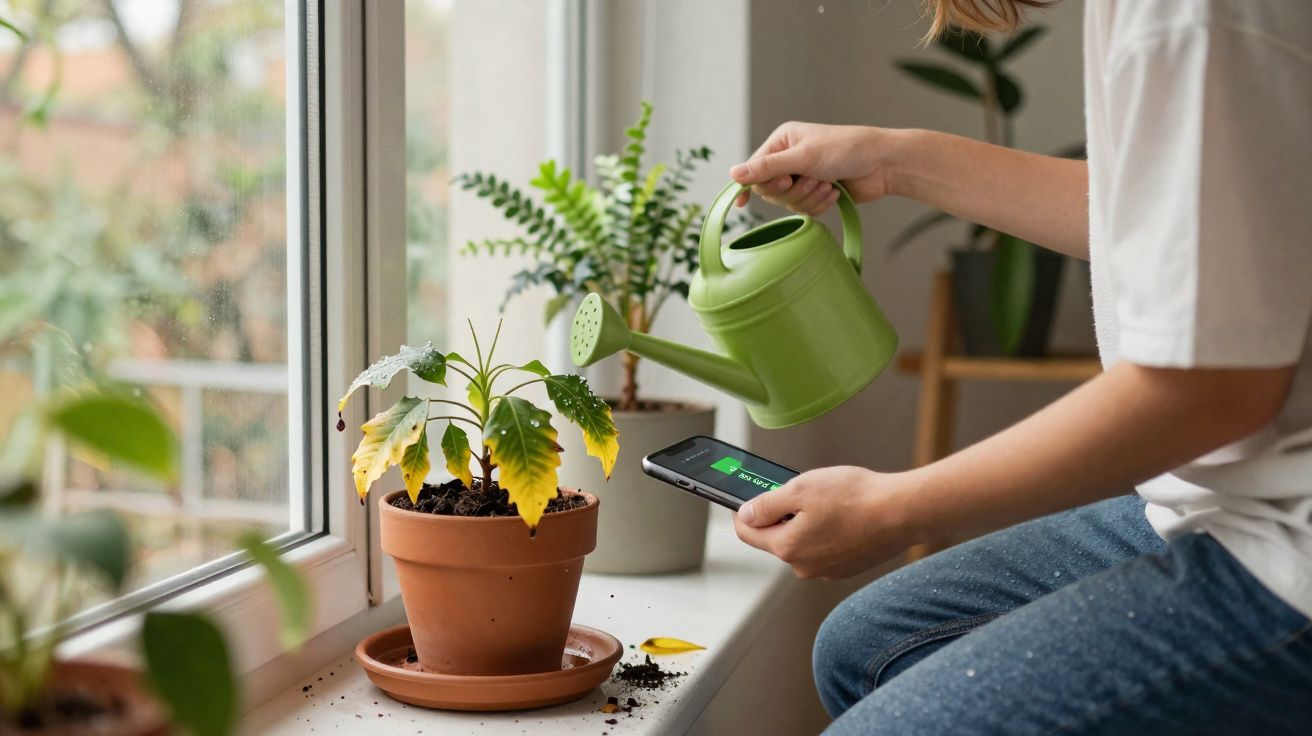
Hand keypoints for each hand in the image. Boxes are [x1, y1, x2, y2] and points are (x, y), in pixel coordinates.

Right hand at [728, 122, 903, 213]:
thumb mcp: (804, 157)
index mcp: (782, 142)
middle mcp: (789, 159)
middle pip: (770, 191)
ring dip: (809, 198)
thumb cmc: (846, 149)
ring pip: (788, 203)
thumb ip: (768, 167)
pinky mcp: (817, 193)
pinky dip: (820, 205)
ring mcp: (803, 177)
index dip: (757, 184)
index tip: (755, 197)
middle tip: (812, 180)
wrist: (883, 164)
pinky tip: (835, 193)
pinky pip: (806, 211)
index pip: (755, 170)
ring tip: (828, 185)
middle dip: (793, 191)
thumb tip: (733, 174)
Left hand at [733, 466, 917, 579]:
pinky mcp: (846, 568)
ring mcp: (826, 571)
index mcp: (787, 547)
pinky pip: (824, 549)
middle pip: (776, 539)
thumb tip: (745, 513)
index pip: (747, 533)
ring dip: (804, 524)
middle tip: (794, 491)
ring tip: (826, 501)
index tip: (743, 498)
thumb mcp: (800, 488)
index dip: (741, 512)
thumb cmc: (854, 497)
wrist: (902, 513)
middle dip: (779, 516)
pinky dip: (826, 533)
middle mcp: (803, 566)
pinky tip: (843, 515)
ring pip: (802, 544)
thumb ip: (766, 504)